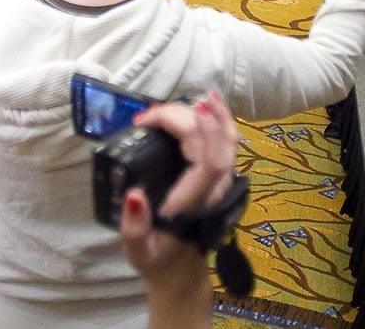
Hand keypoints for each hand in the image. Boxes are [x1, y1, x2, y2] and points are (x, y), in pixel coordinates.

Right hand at [120, 93, 239, 296]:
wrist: (178, 269)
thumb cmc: (156, 256)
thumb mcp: (138, 250)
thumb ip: (135, 227)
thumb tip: (134, 196)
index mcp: (194, 204)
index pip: (209, 163)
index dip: (203, 134)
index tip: (181, 115)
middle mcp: (213, 190)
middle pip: (217, 145)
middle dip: (189, 118)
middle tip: (151, 114)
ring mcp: (219, 183)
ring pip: (230, 144)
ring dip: (219, 116)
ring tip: (203, 95)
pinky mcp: (218, 178)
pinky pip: (227, 146)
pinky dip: (222, 122)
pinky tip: (209, 106)